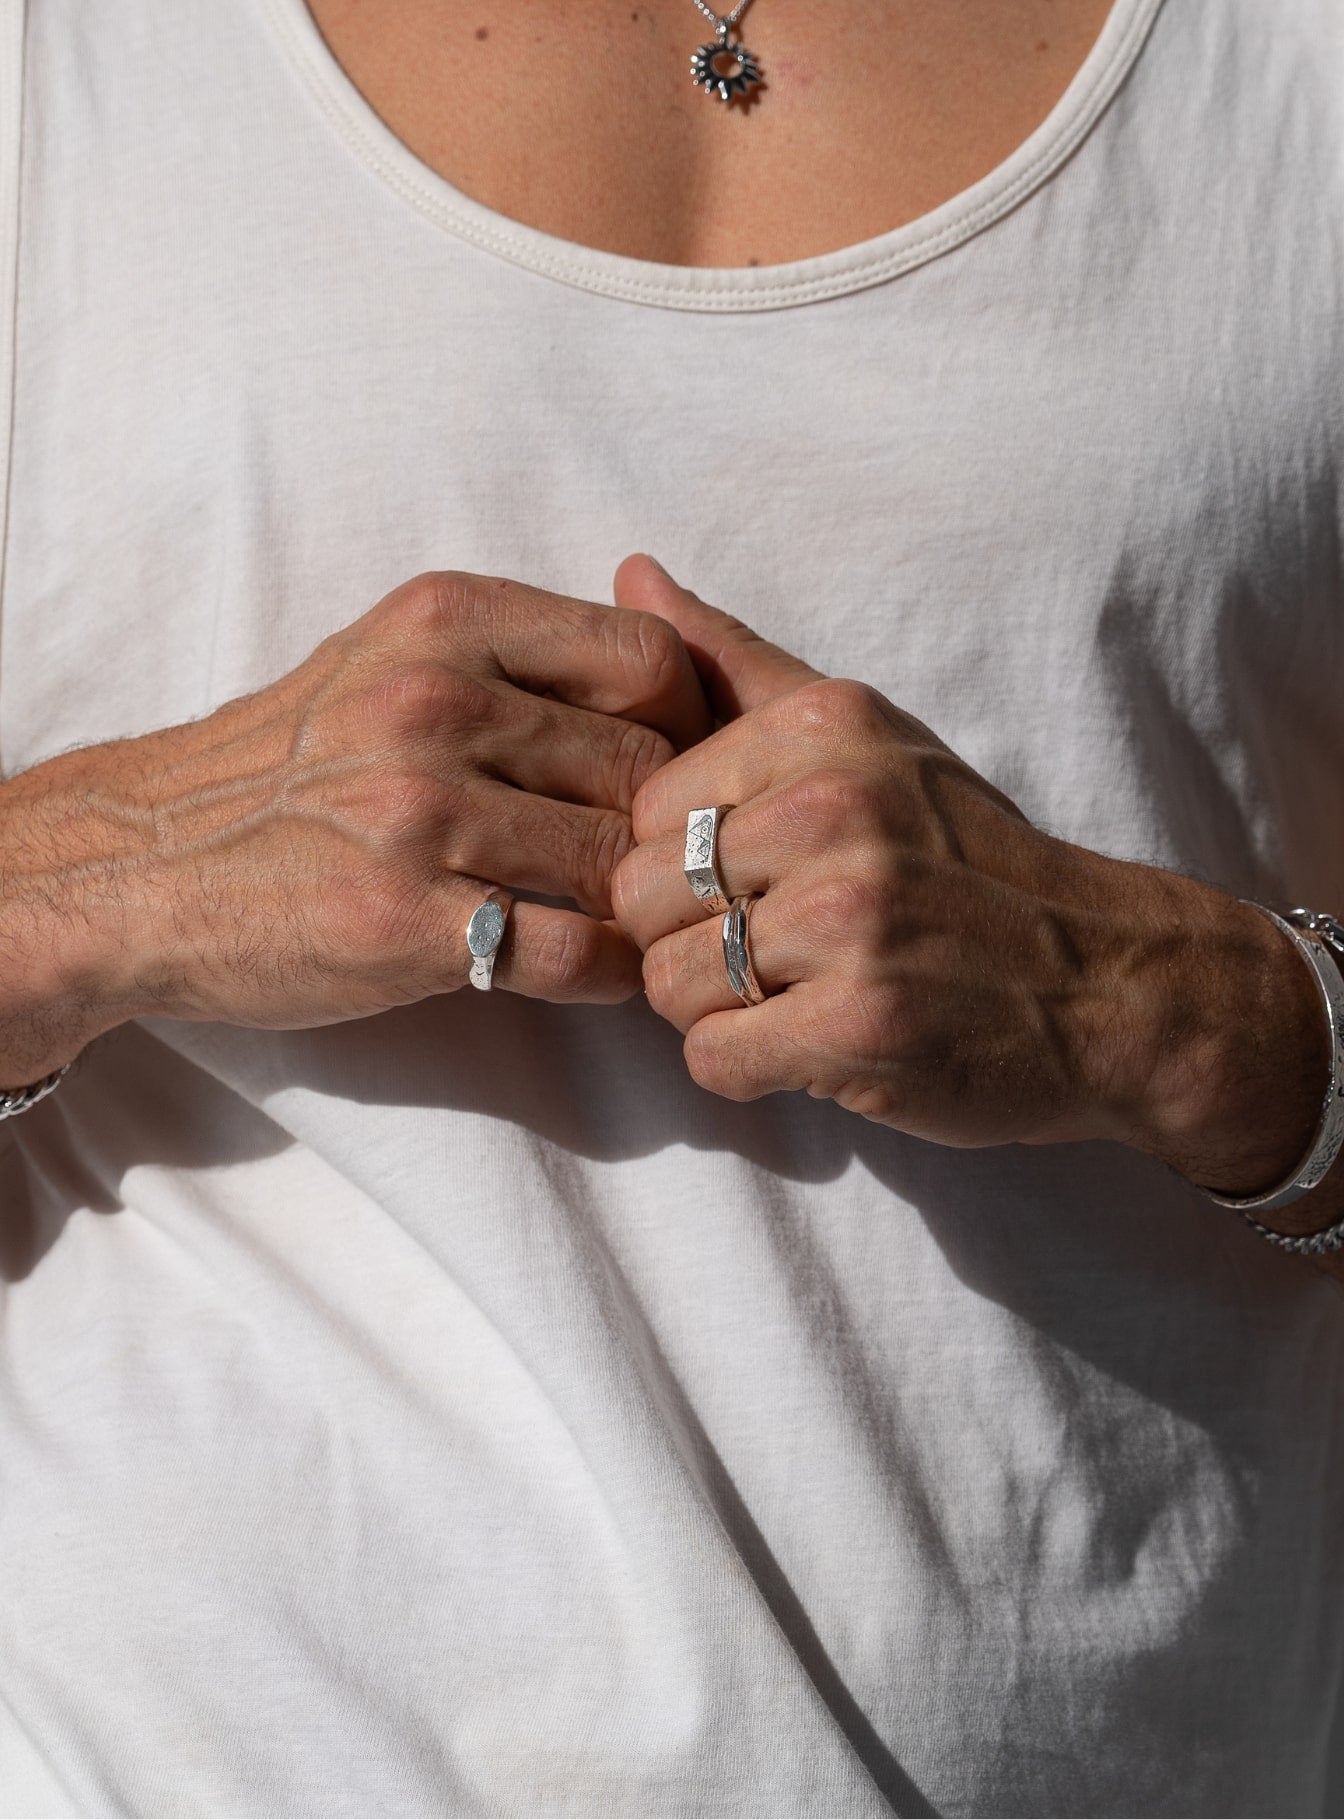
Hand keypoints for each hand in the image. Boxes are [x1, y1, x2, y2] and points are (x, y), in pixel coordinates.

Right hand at [0, 569, 709, 1078]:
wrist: (144, 863)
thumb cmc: (289, 766)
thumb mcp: (389, 657)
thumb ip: (516, 654)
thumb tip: (672, 667)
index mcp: (448, 622)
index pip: (649, 655)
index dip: (692, 721)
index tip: (681, 770)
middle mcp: (436, 701)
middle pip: (646, 765)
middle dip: (668, 827)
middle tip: (667, 866)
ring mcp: (417, 812)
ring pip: (616, 861)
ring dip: (641, 905)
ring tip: (634, 921)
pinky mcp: (402, 919)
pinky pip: (571, 953)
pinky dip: (608, 973)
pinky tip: (595, 972)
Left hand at [609, 556, 1332, 1189]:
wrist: (1109, 984)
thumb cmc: (968, 862)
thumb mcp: (870, 739)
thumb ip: (737, 665)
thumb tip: (630, 572)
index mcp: (823, 728)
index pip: (647, 808)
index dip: (682, 863)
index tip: (759, 882)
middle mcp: (832, 811)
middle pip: (641, 898)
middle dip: (688, 940)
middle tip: (774, 951)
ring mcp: (848, 921)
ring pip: (665, 985)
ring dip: (719, 1011)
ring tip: (801, 995)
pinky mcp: (858, 1026)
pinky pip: (713, 1060)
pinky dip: (751, 1070)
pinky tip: (817, 1043)